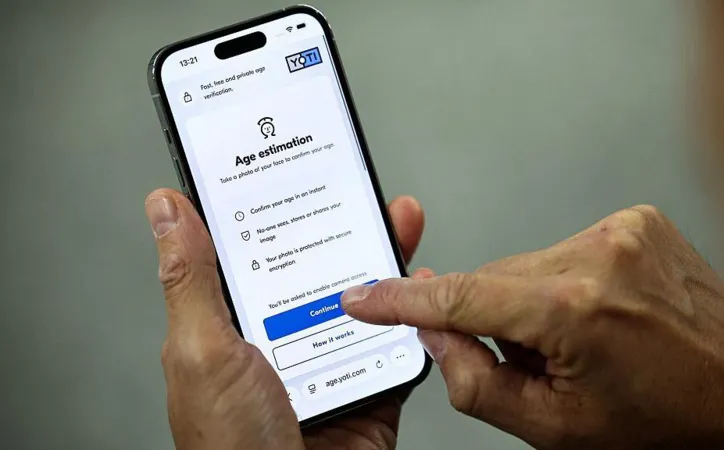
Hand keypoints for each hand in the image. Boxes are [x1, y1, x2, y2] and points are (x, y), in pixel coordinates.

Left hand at [145, 189, 425, 449]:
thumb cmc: (232, 449)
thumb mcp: (203, 353)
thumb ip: (193, 281)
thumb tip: (166, 211)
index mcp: (231, 325)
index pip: (250, 250)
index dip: (268, 207)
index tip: (286, 167)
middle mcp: (278, 338)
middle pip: (314, 265)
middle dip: (340, 222)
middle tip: (356, 186)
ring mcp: (323, 360)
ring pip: (358, 296)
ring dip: (381, 258)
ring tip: (396, 220)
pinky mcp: (365, 383)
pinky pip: (394, 342)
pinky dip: (412, 316)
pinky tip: (418, 286)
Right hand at [342, 205, 723, 448]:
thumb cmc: (668, 426)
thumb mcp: (554, 428)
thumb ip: (474, 381)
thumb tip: (436, 334)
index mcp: (574, 310)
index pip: (460, 297)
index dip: (403, 300)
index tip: (367, 296)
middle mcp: (598, 254)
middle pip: (494, 279)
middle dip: (496, 320)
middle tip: (537, 362)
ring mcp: (623, 231)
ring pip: (528, 263)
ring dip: (533, 302)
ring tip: (581, 342)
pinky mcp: (639, 221)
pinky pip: (567, 249)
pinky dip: (564, 283)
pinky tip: (600, 315)